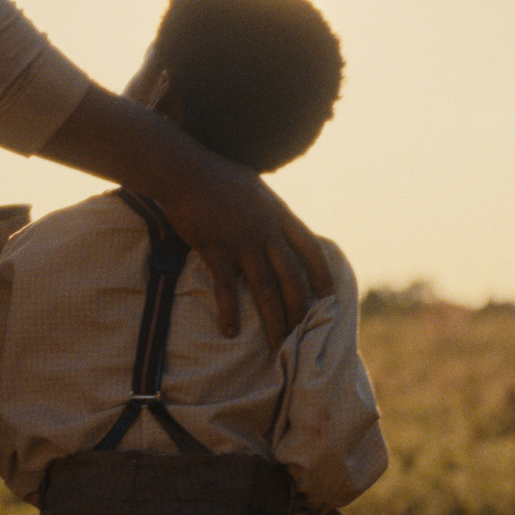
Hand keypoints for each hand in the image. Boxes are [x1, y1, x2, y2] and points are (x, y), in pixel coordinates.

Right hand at [36, 84, 333, 344]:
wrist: (185, 170)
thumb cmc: (218, 178)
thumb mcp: (256, 189)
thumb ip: (270, 212)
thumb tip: (280, 227)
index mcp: (279, 215)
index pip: (310, 249)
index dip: (323, 275)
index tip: (330, 297)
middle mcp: (266, 230)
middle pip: (292, 276)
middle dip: (300, 309)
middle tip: (303, 334)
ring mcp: (241, 240)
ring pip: (266, 287)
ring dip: (274, 319)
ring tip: (279, 345)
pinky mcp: (215, 248)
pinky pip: (226, 287)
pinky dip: (229, 311)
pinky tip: (230, 331)